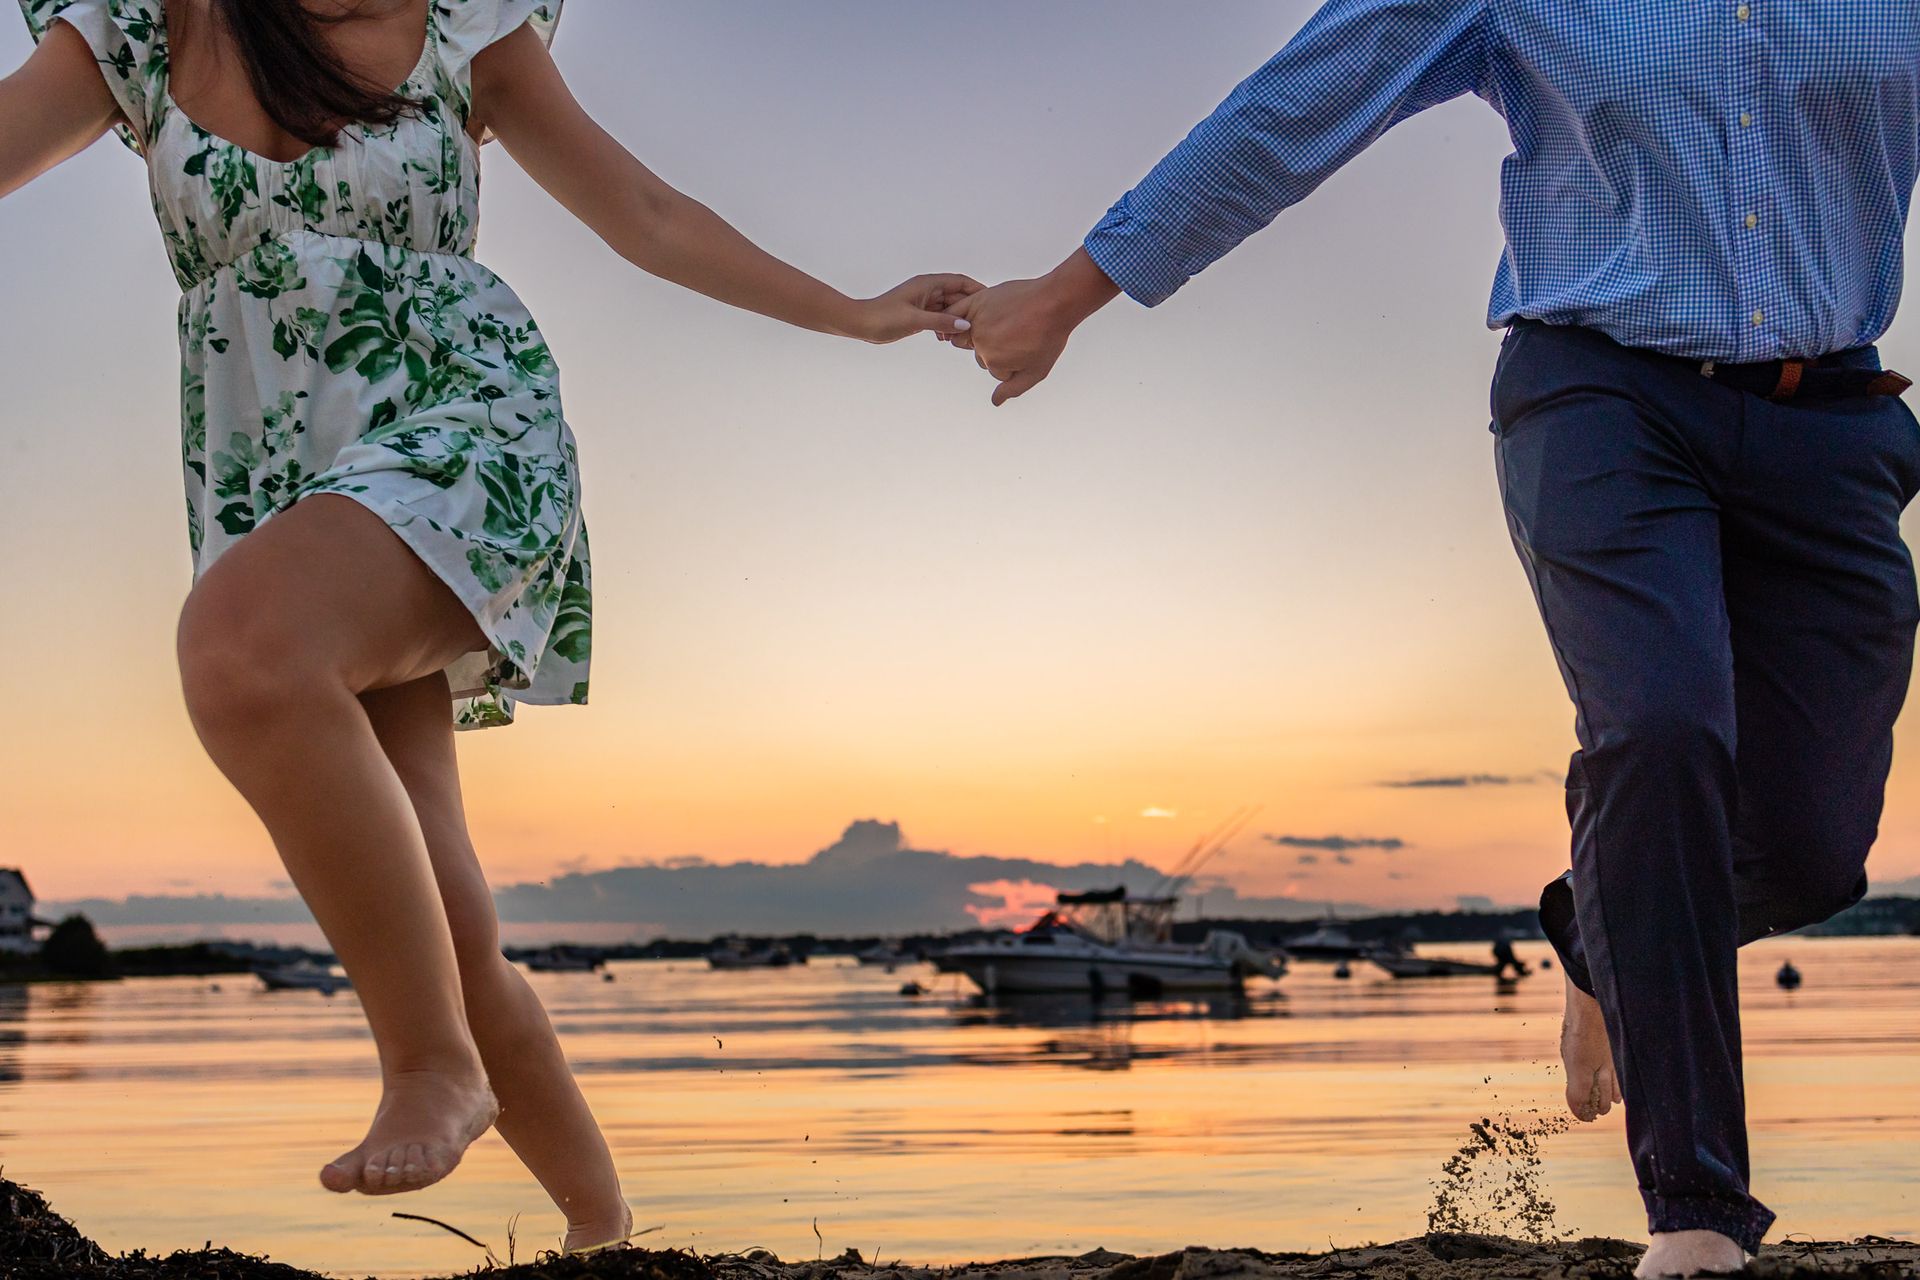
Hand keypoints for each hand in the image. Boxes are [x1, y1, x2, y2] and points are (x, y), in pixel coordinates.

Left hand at [846, 274, 983, 343]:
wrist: (861, 324)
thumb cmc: (883, 317)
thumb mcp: (915, 320)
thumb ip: (941, 321)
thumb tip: (966, 324)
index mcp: (928, 284)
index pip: (960, 281)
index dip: (978, 290)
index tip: (992, 302)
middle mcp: (928, 290)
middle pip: (957, 295)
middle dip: (970, 307)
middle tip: (984, 322)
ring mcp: (924, 302)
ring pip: (949, 308)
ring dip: (958, 319)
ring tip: (968, 333)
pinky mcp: (919, 314)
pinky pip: (940, 317)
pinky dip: (946, 326)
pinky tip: (947, 339)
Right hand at [942, 249, 1119, 405]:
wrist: (1054, 302)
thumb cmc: (1049, 336)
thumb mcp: (1036, 371)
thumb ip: (1013, 389)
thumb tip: (995, 402)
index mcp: (994, 362)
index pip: (997, 371)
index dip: (1014, 364)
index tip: (1027, 349)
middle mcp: (981, 343)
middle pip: (982, 355)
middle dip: (998, 350)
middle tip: (1019, 335)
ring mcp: (977, 321)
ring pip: (970, 337)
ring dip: (982, 335)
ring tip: (1006, 325)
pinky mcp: (976, 302)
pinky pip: (955, 313)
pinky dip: (956, 318)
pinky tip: (964, 320)